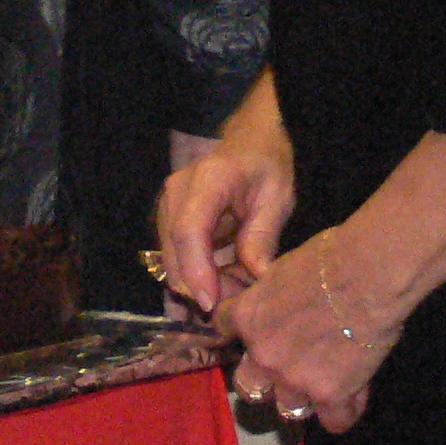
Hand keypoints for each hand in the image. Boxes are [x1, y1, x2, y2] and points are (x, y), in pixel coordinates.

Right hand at [154, 75, 292, 313]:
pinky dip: (195, 274)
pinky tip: (222, 276)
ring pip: (170, 259)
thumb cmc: (266, 165)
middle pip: (174, 251)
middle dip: (202, 286)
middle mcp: (178, 190)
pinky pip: (174, 255)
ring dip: (198, 283)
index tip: (212, 304)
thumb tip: (255, 280)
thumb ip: (263, 237)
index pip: (189, 231)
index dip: (196, 271)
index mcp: (210, 180)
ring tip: (235, 285)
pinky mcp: (167, 217)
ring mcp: (168, 203)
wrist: (249, 140)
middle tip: (238, 300)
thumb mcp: (278, 198)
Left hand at [215, 227, 400, 436]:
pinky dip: (344, 412)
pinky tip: (353, 397)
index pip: (224, 329)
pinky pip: (334, 422)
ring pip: (288, 408)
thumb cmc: (328, 257)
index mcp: (249, 317)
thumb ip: (271, 296)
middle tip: (289, 367)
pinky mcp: (330, 396)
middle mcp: (264, 355)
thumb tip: (280, 301)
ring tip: (325, 382)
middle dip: (265, 380)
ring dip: (304, 398)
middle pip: (248, 386)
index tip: (257, 329)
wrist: (365, 274)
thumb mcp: (282, 269)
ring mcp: (295, 380)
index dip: (243, 331)